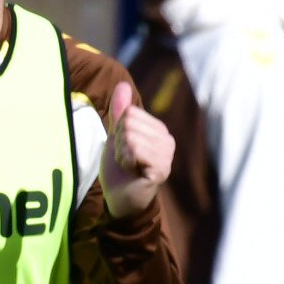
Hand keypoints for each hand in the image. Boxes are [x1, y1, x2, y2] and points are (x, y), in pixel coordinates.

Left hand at [99, 79, 173, 221]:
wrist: (119, 199)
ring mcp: (166, 154)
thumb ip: (119, 112)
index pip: (129, 113)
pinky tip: (133, 172)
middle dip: (119, 143)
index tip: (122, 148)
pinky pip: (135, 151)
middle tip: (125, 159)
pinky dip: (126, 162)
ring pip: (131, 137)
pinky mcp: (161, 168)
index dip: (118, 132)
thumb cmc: (119, 169)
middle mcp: (167, 139)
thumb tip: (122, 84)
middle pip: (129, 124)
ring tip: (129, 166)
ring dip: (121, 154)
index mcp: (158, 129)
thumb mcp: (116, 136)